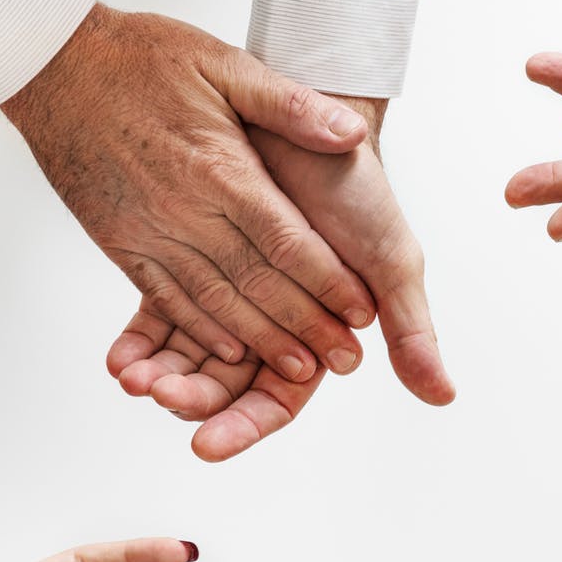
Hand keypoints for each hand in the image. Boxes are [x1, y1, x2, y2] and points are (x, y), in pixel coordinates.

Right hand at [2, 3, 377, 384]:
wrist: (52, 62)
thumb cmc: (144, 57)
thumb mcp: (226, 63)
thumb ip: (291, 103)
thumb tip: (353, 131)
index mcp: (221, 168)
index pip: (287, 241)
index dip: (328, 282)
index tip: (364, 312)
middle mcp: (185, 209)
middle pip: (257, 283)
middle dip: (306, 327)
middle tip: (346, 361)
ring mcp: (148, 230)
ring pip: (213, 301)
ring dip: (259, 342)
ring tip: (300, 372)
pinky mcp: (118, 241)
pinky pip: (164, 297)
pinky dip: (198, 330)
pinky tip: (229, 353)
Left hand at [107, 96, 453, 459]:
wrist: (309, 118)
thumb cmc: (358, 190)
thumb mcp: (390, 261)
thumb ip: (411, 330)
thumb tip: (442, 396)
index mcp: (318, 336)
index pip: (278, 398)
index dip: (245, 425)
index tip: (207, 443)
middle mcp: (271, 325)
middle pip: (225, 385)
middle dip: (192, 397)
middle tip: (159, 395)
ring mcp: (229, 296)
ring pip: (189, 356)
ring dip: (161, 374)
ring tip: (132, 377)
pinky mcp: (192, 262)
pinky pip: (160, 314)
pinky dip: (140, 340)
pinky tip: (118, 357)